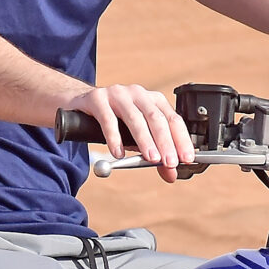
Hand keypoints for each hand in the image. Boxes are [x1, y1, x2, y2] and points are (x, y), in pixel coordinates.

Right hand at [60, 82, 192, 183]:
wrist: (81, 103)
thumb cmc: (115, 120)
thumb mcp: (137, 138)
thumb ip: (155, 155)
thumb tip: (171, 174)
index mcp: (153, 100)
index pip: (173, 119)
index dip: (181, 139)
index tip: (187, 158)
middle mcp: (138, 94)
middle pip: (156, 118)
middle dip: (166, 142)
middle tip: (171, 162)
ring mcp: (117, 94)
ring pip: (135, 118)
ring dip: (145, 140)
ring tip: (151, 158)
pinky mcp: (97, 99)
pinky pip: (108, 119)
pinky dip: (115, 138)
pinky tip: (118, 153)